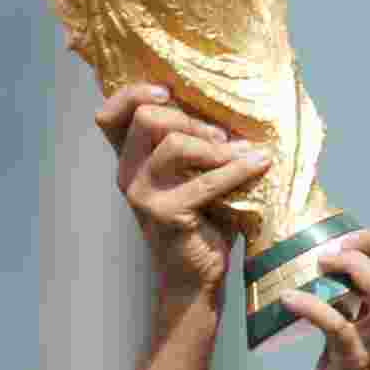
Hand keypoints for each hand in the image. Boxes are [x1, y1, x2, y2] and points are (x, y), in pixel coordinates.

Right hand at [96, 83, 271, 303]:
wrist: (196, 277)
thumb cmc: (202, 221)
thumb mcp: (193, 174)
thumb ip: (195, 142)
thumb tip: (233, 102)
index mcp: (130, 160)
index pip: (110, 115)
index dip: (134, 94)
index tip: (169, 92)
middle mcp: (128, 175)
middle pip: (146, 118)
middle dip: (190, 119)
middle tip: (221, 136)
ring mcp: (143, 195)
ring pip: (174, 144)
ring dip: (215, 145)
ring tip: (240, 152)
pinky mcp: (165, 214)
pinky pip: (206, 181)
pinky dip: (238, 170)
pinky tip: (260, 165)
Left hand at [279, 232, 369, 369]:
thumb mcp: (350, 340)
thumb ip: (344, 311)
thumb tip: (320, 280)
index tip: (349, 243)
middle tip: (335, 252)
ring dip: (352, 267)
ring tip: (318, 268)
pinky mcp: (352, 366)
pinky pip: (338, 327)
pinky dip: (311, 307)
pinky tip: (287, 300)